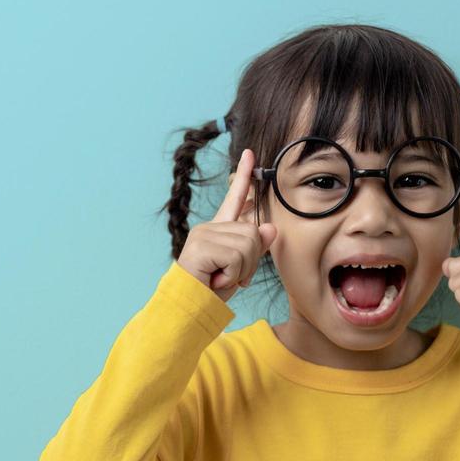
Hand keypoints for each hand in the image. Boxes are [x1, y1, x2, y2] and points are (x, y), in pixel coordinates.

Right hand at [176, 148, 278, 303]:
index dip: (243, 176)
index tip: (249, 153)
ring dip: (241, 270)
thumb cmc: (211, 291)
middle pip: (253, 233)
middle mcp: (209, 227)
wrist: (188, 308)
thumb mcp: (240, 269)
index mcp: (218, 229)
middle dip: (250, 261)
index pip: (234, 198)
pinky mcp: (202, 245)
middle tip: (230, 276)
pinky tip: (216, 279)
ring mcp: (204, 234)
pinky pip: (237, 257)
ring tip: (221, 278)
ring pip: (248, 245)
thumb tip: (271, 228)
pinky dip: (233, 275)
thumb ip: (254, 248)